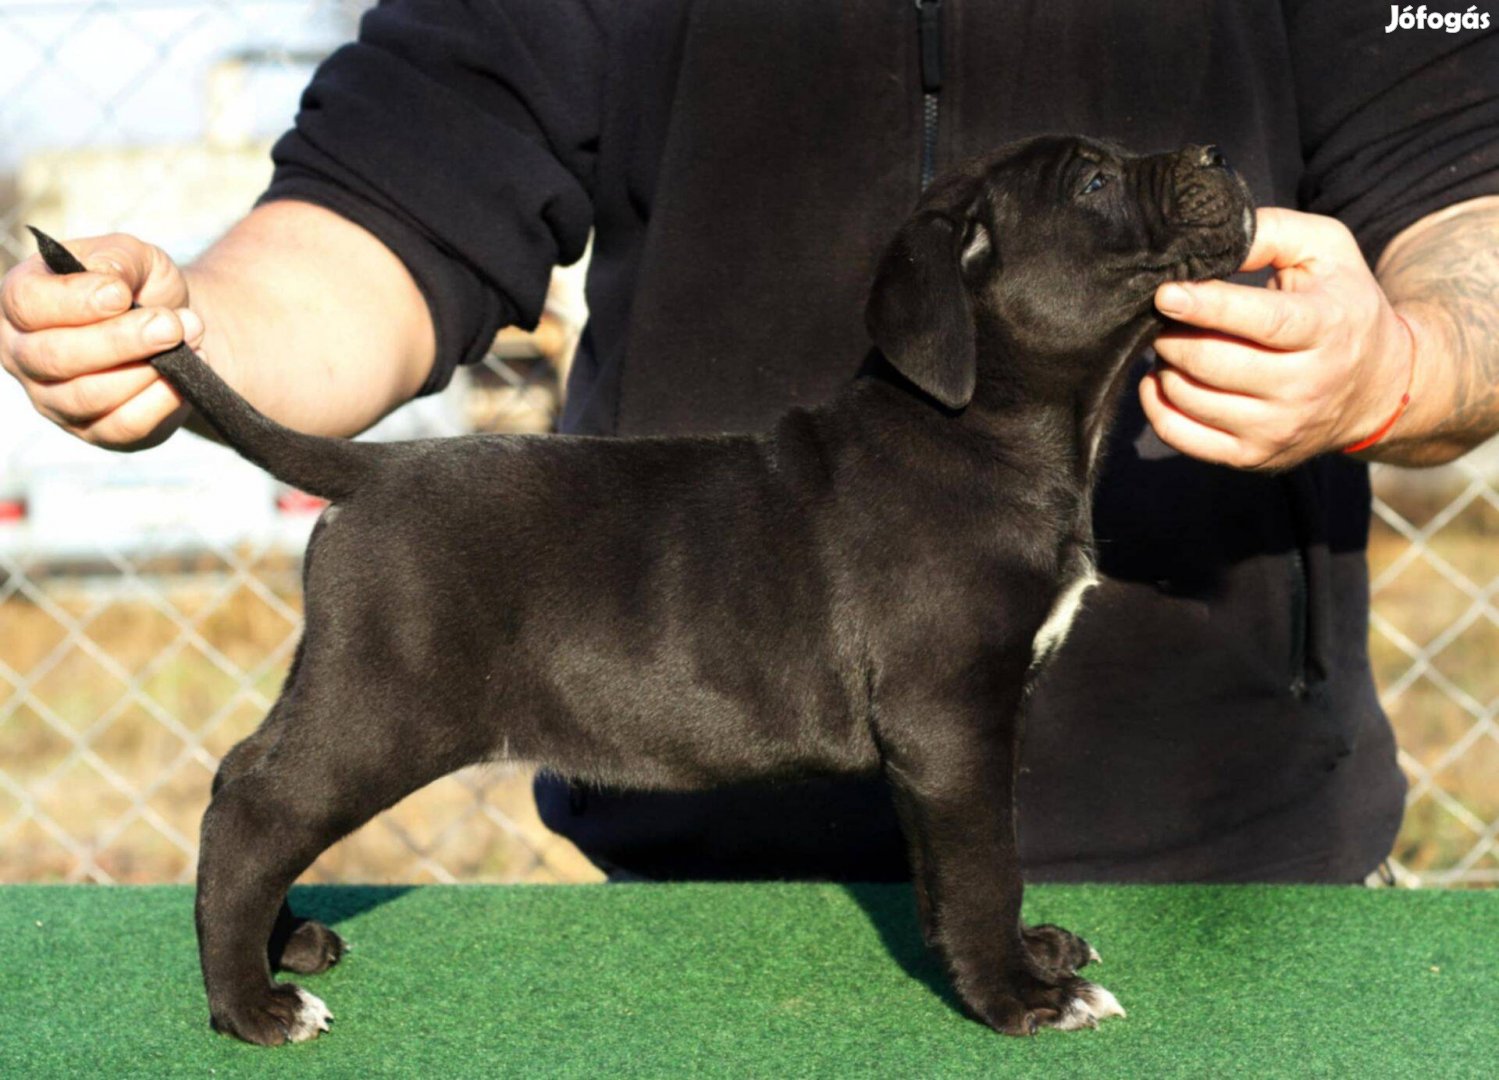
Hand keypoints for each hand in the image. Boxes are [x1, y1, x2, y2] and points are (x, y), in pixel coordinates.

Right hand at [1, 232, 204, 449]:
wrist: (171, 328)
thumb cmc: (137, 287)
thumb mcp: (132, 256)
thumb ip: (117, 259)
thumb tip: (110, 279)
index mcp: (20, 303)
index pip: (26, 304)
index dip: (75, 301)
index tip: (122, 294)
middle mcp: (24, 355)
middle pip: (57, 356)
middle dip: (121, 340)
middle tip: (171, 323)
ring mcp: (55, 400)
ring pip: (90, 396)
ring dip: (148, 368)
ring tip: (190, 336)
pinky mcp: (96, 431)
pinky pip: (124, 426)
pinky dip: (163, 399)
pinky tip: (189, 371)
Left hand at [1139, 207, 1416, 470]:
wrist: (1379, 386)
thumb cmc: (1341, 304)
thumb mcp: (1324, 250)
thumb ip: (1270, 232)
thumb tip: (1211, 241)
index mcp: (1328, 328)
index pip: (1262, 322)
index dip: (1207, 307)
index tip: (1165, 294)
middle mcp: (1306, 386)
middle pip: (1213, 363)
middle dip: (1172, 336)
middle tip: (1163, 318)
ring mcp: (1279, 428)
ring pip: (1190, 398)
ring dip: (1165, 366)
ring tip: (1173, 344)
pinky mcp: (1255, 456)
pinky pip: (1182, 436)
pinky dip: (1157, 405)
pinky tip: (1163, 379)